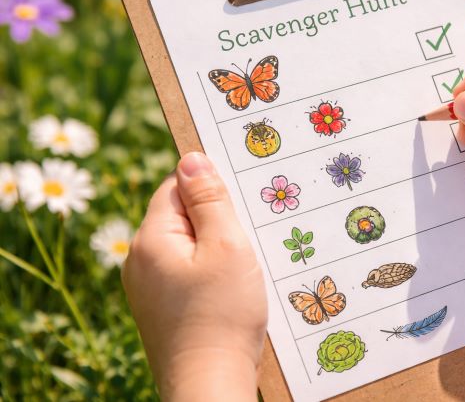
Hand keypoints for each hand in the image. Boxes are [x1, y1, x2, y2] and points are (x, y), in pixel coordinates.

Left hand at [122, 152, 266, 400]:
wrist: (209, 386)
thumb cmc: (222, 316)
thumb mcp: (226, 247)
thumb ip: (209, 200)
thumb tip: (192, 159)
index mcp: (150, 239)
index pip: (175, 186)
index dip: (210, 185)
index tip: (242, 196)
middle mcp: (140, 261)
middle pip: (181, 216)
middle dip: (218, 219)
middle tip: (250, 234)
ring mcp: (149, 289)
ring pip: (188, 246)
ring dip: (219, 248)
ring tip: (246, 266)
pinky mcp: (163, 310)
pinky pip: (189, 273)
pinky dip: (213, 273)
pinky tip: (235, 288)